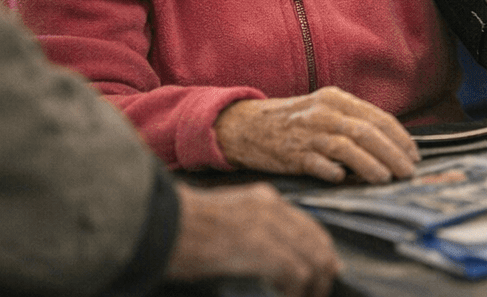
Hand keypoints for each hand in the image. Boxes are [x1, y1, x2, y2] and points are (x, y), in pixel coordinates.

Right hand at [167, 182, 340, 296]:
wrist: (161, 224)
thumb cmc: (183, 228)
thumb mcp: (227, 216)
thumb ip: (254, 228)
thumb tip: (274, 256)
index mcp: (264, 199)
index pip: (309, 225)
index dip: (322, 251)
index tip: (326, 271)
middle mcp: (272, 208)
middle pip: (318, 241)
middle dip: (323, 271)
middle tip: (318, 292)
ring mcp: (267, 226)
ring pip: (313, 258)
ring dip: (314, 285)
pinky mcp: (260, 247)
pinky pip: (296, 272)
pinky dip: (298, 291)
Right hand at [213, 86, 419, 182]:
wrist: (246, 125)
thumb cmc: (292, 121)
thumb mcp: (324, 110)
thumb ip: (353, 122)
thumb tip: (389, 144)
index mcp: (336, 99)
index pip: (377, 118)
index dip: (399, 137)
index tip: (413, 154)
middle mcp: (324, 113)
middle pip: (367, 132)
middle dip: (393, 153)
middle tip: (407, 171)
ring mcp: (307, 133)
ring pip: (347, 148)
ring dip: (370, 165)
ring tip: (386, 178)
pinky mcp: (292, 154)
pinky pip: (318, 164)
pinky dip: (333, 171)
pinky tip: (344, 179)